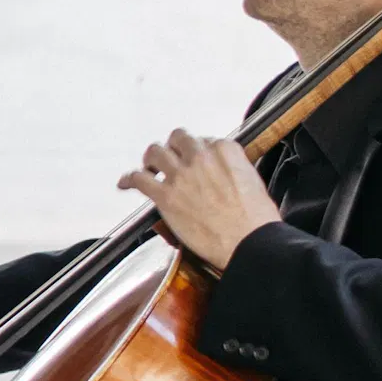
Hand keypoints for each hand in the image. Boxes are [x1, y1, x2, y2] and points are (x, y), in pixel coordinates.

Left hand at [117, 129, 282, 271]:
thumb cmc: (255, 218)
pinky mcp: (165, 196)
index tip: (197, 161)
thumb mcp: (253, 180)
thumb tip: (222, 172)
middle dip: (174, 148)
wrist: (247, 241)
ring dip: (151, 159)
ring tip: (150, 167)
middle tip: (172, 159)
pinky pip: (138, 179)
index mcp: (225, 150)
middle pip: (178, 139)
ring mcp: (181, 175)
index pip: (204, 140)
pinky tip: (125, 183)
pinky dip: (129, 179)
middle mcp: (200, 156)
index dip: (198, 152)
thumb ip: (233, 169)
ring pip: (155, 152)